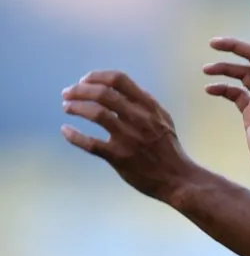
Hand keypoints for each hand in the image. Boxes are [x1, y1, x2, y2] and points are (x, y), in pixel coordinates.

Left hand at [61, 71, 197, 201]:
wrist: (177, 178)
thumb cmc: (169, 149)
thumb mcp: (164, 120)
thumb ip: (146, 103)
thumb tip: (124, 89)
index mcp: (149, 107)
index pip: (119, 80)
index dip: (96, 76)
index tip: (84, 81)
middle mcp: (139, 119)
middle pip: (103, 94)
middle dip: (79, 90)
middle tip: (67, 93)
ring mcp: (129, 138)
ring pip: (96, 113)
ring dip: (75, 107)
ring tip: (67, 108)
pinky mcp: (119, 157)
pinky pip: (90, 143)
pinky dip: (73, 135)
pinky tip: (66, 131)